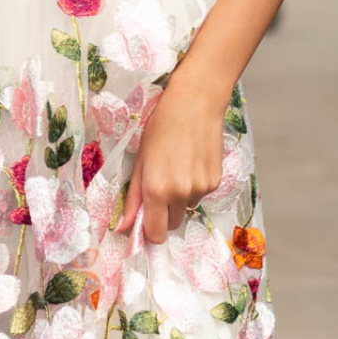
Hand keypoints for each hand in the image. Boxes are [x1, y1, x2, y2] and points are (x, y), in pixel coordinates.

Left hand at [115, 79, 225, 245]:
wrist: (195, 104)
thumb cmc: (161, 127)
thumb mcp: (140, 161)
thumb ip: (132, 198)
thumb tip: (122, 227)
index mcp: (157, 190)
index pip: (156, 234)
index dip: (149, 231)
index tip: (145, 220)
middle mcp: (181, 194)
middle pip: (171, 225)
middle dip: (163, 214)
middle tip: (159, 187)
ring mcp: (201, 189)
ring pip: (185, 208)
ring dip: (179, 198)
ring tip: (177, 168)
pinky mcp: (215, 182)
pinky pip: (200, 195)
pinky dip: (194, 187)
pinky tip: (191, 163)